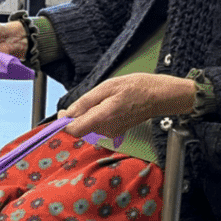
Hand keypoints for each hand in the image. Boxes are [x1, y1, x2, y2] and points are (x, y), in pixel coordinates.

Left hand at [58, 73, 200, 139]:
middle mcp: (105, 130)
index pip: (73, 130)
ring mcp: (110, 133)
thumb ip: (85, 103)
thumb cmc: (135, 88)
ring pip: (89, 125)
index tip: (63, 114)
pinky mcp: (114, 133)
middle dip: (80, 114)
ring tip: (107, 99)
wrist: (157, 97)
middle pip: (80, 127)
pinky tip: (112, 105)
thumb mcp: (107, 87)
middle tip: (94, 98)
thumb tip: (67, 114)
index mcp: (102, 117)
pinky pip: (99, 125)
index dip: (64, 123)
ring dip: (91, 113)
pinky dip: (99, 116)